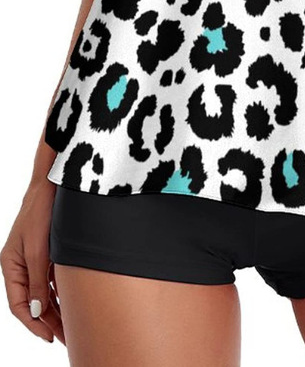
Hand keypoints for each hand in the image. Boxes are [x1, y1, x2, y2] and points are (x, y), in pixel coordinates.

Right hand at [0, 178, 64, 345]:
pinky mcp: (48, 252)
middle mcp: (21, 265)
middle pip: (33, 302)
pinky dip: (61, 293)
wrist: (54, 185)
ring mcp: (34, 259)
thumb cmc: (41, 212)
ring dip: (56, 310)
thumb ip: (37, 280)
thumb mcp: (38, 249)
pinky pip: (52, 280)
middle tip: (65, 339)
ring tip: (71, 328)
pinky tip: (73, 305)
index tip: (49, 337)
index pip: (19, 305)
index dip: (33, 324)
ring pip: (44, 292)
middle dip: (48, 321)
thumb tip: (38, 311)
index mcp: (11, 265)